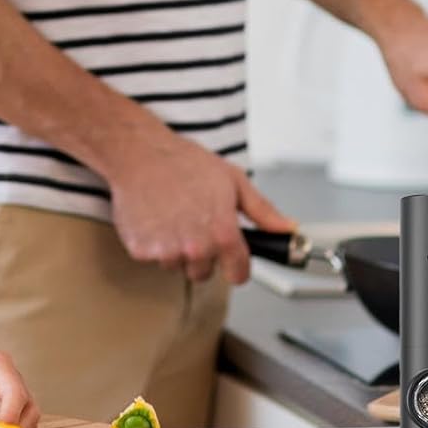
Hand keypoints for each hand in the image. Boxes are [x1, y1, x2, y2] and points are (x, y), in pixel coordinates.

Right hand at [106, 125, 295, 284]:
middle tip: (194, 222)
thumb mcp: (234, 180)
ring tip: (173, 216)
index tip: (233, 260)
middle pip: (204, 272)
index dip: (238, 266)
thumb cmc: (185, 163)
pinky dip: (154, 243)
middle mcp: (196, 247)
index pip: (238, 274)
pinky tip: (155, 218)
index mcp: (222, 233)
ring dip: (177, 249)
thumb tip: (287, 229)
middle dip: (202, 253)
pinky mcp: (142, 250)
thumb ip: (263, 211)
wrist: (140, 154)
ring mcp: (167, 251)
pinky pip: (153, 258)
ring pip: (178, 265)